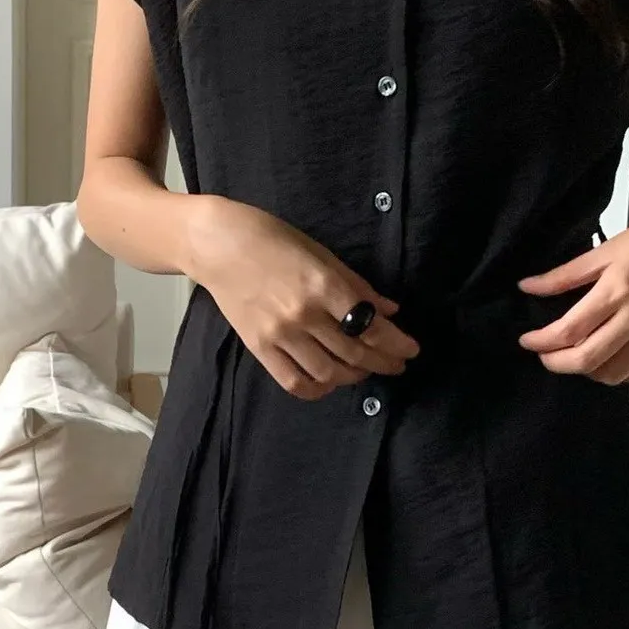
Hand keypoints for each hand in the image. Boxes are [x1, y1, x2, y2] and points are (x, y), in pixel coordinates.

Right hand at [183, 196, 419, 399]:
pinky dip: (317, 389)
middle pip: (354, 352)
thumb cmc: (272, 239)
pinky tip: (329, 383)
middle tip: (396, 365)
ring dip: (354, 376)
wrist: (217, 245)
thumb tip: (389, 311)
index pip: (371, 326)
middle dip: (383, 362)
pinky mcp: (259, 347)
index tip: (411, 351)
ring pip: (328, 373)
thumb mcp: (321, 253)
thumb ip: (356, 285)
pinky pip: (294, 381)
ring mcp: (280, 334)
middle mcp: (304, 315)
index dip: (397, 343)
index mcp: (323, 285)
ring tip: (364, 370)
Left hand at [516, 189, 628, 384]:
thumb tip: (528, 287)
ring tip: (575, 354)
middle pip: (587, 360)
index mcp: (619, 288)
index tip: (526, 341)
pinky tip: (606, 356)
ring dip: (586, 370)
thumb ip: (569, 273)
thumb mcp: (613, 246)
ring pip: (613, 373)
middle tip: (544, 354)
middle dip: (556, 363)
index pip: (569, 330)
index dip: (541, 342)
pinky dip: (616, 372)